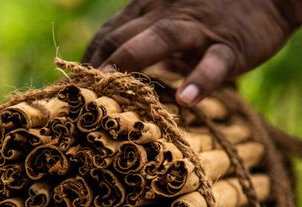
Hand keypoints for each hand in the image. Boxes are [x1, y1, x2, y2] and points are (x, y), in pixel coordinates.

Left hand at [83, 0, 301, 105]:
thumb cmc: (214, 15)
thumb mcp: (172, 22)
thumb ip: (144, 41)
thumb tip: (114, 75)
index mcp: (150, 11)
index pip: (107, 33)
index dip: (86, 60)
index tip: (72, 90)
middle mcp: (167, 15)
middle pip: (123, 35)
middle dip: (97, 64)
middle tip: (80, 98)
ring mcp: (199, 30)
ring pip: (161, 38)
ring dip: (133, 60)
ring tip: (113, 85)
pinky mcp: (229, 46)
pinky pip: (213, 63)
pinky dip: (199, 80)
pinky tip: (185, 100)